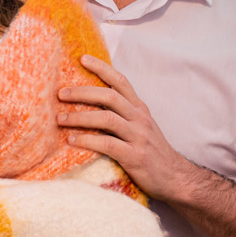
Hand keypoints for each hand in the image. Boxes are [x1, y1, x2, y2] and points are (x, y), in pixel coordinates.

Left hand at [57, 54, 192, 200]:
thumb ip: (121, 115)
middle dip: (82, 92)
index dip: (102, 68)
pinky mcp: (135, 156)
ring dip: (80, 117)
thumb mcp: (140, 127)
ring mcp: (138, 136)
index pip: (121, 81)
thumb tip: (90, 104)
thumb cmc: (151, 152)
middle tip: (60, 93)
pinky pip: (108, 144)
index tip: (82, 58)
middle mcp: (139, 118)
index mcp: (139, 109)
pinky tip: (71, 141)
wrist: (176, 178)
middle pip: (109, 96)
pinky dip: (87, 141)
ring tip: (60, 119)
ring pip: (106, 119)